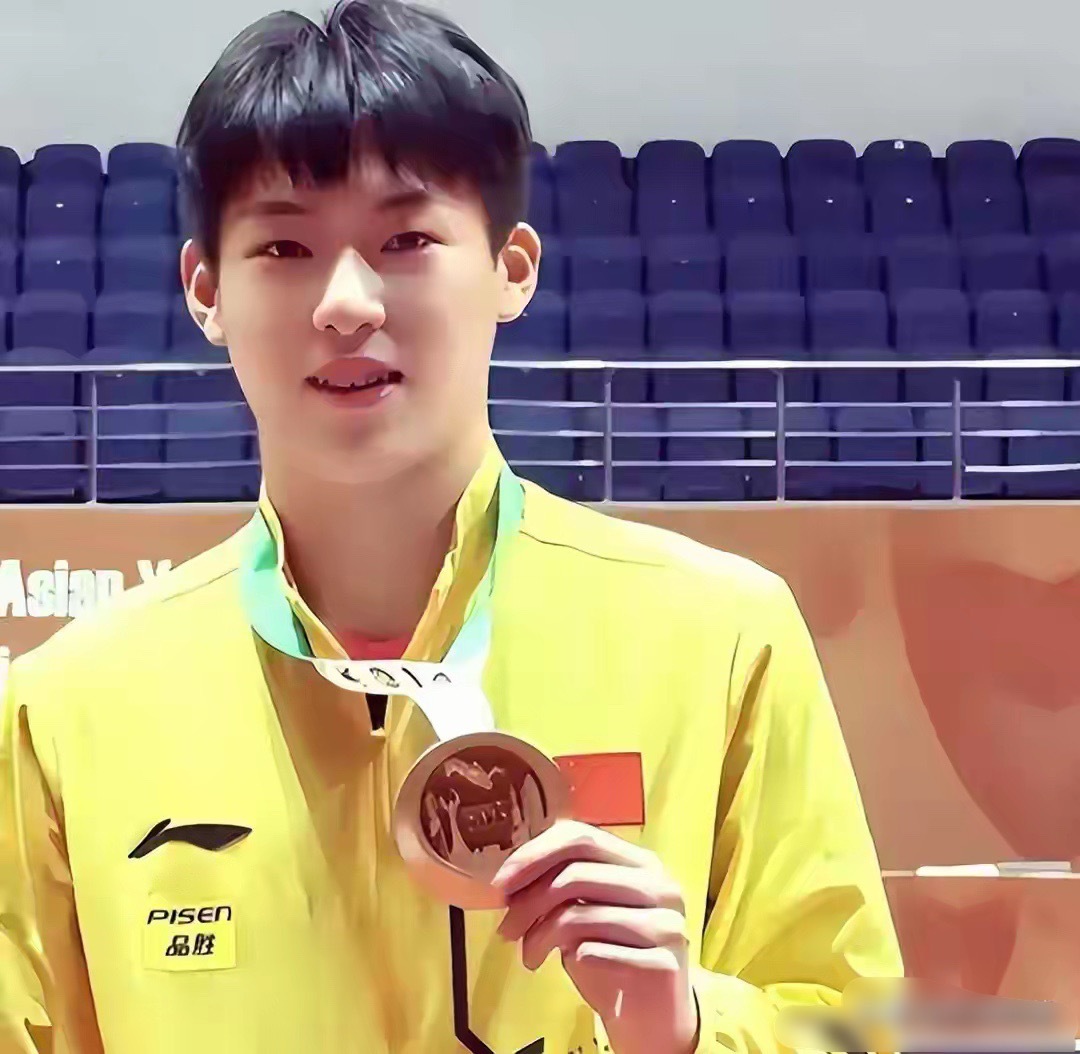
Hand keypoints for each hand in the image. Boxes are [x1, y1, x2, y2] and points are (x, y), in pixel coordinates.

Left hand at [493, 821, 698, 1053]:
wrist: (653, 1015)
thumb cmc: (613, 956)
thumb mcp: (585, 913)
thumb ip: (561, 887)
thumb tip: (508, 880)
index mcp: (639, 861)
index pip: (581, 836)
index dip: (535, 854)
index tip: (501, 883)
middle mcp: (658, 883)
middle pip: (576, 873)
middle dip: (529, 900)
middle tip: (506, 929)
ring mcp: (666, 920)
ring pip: (581, 913)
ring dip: (540, 936)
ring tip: (529, 957)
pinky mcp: (665, 960)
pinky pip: (599, 950)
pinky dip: (575, 957)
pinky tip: (571, 964)